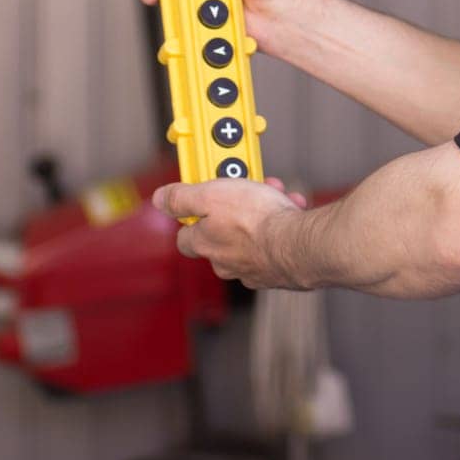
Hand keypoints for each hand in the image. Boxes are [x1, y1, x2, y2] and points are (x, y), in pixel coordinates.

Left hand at [152, 175, 307, 288]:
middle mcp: (226, 262)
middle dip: (235, 210)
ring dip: (262, 215)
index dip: (191, 216)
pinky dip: (281, 228)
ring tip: (275, 195)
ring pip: (251, 237)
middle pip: (222, 234)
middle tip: (248, 190)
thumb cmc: (256, 221)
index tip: (201, 198)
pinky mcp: (279, 270)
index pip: (185, 236)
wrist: (300, 244)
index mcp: (205, 244)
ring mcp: (253, 268)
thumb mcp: (211, 195)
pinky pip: (275, 245)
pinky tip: (291, 212)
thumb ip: (182, 198)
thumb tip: (160, 199)